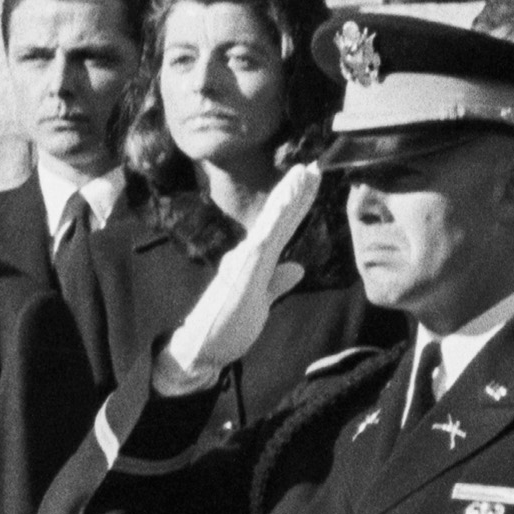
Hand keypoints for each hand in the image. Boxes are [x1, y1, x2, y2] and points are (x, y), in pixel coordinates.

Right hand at [153, 164, 316, 396]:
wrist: (199, 348)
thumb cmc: (226, 329)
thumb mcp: (261, 304)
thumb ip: (277, 283)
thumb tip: (298, 267)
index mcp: (257, 261)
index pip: (282, 227)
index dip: (296, 205)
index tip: (311, 182)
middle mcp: (250, 254)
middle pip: (279, 218)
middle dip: (297, 191)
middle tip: (313, 165)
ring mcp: (247, 260)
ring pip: (273, 222)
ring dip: (289, 196)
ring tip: (304, 172)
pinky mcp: (245, 270)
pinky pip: (266, 238)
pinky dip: (277, 218)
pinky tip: (288, 202)